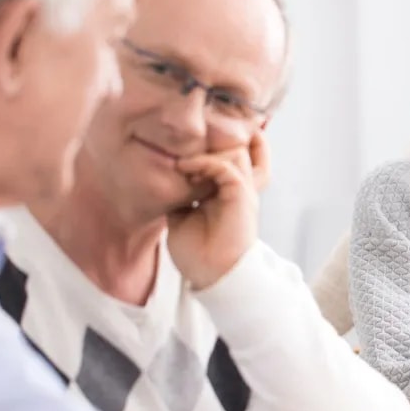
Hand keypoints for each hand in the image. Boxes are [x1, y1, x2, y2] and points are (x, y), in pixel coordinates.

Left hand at [167, 131, 270, 289]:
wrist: (211, 275)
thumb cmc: (197, 254)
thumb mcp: (181, 216)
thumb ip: (181, 195)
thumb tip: (167, 178)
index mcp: (227, 193)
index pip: (229, 157)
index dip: (213, 143)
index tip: (184, 137)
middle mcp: (239, 188)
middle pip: (240, 146)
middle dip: (218, 135)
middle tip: (186, 136)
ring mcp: (243, 191)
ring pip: (237, 151)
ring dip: (207, 150)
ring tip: (182, 159)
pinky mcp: (242, 195)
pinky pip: (227, 167)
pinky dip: (204, 163)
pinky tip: (185, 167)